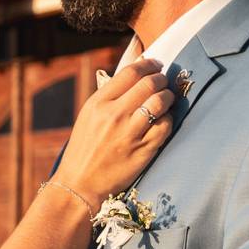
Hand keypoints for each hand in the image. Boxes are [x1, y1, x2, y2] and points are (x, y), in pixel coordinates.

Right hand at [53, 57, 174, 208]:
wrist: (80, 183)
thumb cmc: (85, 147)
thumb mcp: (89, 115)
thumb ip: (110, 94)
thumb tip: (136, 68)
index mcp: (98, 103)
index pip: (130, 72)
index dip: (149, 65)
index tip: (156, 65)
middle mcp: (114, 115)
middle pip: (149, 84)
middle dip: (161, 79)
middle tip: (163, 82)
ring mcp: (129, 133)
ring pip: (160, 102)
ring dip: (168, 96)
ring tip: (167, 98)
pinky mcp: (142, 150)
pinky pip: (165, 126)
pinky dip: (169, 119)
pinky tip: (164, 119)